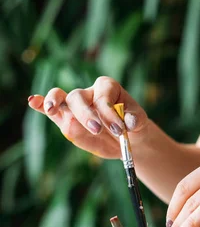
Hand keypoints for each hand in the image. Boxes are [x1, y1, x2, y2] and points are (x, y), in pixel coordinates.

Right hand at [27, 76, 148, 158]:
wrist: (127, 139)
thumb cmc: (133, 126)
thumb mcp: (140, 122)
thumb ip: (136, 119)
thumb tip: (129, 122)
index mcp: (108, 87)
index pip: (103, 97)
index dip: (110, 114)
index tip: (120, 130)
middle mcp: (89, 92)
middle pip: (78, 97)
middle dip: (86, 113)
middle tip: (97, 129)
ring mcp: (75, 105)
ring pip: (62, 99)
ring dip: (56, 103)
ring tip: (54, 110)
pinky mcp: (66, 119)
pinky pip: (50, 109)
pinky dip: (41, 104)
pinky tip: (33, 101)